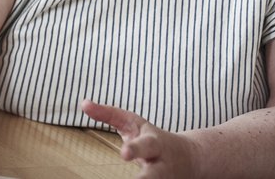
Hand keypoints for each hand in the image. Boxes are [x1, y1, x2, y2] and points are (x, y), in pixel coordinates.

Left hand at [81, 100, 198, 178]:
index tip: (124, 153)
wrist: (191, 158)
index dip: (135, 149)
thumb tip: (83, 103)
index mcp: (155, 144)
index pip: (145, 145)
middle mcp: (162, 166)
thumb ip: (108, 114)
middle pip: (154, 175)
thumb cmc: (152, 138)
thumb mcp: (133, 122)